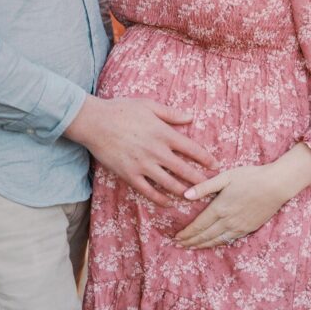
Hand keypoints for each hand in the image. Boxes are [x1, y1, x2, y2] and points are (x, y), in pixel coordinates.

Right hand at [64, 95, 217, 206]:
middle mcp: (157, 151)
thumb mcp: (149, 106)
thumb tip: (191, 117)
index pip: (191, 148)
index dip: (205, 158)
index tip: (214, 165)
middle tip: (210, 187)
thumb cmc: (122, 110)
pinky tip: (168, 203)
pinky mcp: (130, 175)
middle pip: (184, 169)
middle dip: (199, 179)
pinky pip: (148, 191)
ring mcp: (143, 165)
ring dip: (183, 191)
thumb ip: (171, 113)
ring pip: (169, 183)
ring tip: (194, 197)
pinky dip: (160, 199)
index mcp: (163, 133)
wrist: (95, 122)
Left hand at [175, 143, 310, 248]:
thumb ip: (205, 187)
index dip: (187, 233)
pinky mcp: (248, 228)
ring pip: (216, 240)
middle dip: (191, 241)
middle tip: (179, 245)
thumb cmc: (250, 177)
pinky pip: (228, 240)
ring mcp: (238, 226)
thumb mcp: (226, 177)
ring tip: (192, 247)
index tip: (176, 237)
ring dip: (202, 245)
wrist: (275, 185)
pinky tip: (213, 244)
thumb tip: (185, 195)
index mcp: (219, 208)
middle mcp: (227, 221)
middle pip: (205, 235)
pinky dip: (217, 244)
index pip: (199, 225)